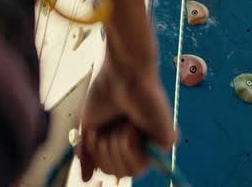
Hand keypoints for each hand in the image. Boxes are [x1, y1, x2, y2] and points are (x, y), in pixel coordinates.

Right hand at [77, 54, 175, 180]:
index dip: (98, 155)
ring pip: (129, 171)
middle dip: (106, 151)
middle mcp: (141, 145)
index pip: (110, 169)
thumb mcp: (90, 126)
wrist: (121, 74)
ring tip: (123, 123)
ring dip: (116, 146)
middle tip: (111, 126)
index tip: (98, 132)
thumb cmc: (106, 93)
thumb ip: (88, 153)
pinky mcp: (166, 141)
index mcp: (124, 142)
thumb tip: (85, 178)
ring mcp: (154, 144)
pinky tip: (133, 126)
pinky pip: (142, 162)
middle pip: (118, 174)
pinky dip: (130, 144)